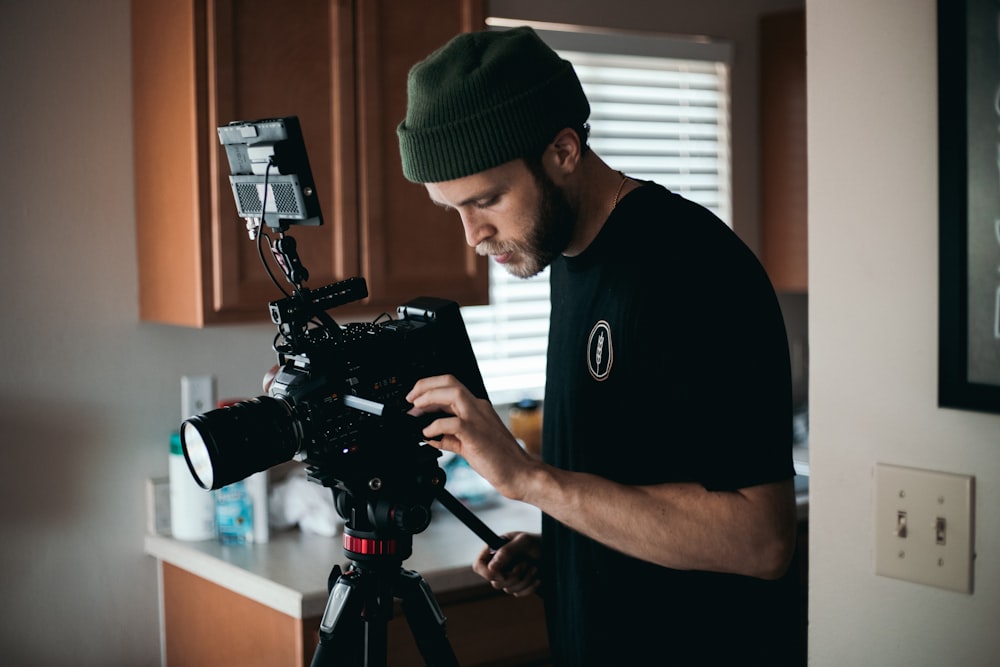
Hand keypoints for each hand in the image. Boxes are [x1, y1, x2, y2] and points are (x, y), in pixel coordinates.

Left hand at [406, 374, 536, 499]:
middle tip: (410, 399)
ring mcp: (478, 418)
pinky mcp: (476, 433)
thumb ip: (450, 439)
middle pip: (449, 381)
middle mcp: (478, 408)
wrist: (519, 473)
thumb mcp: (469, 446)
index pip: (451, 387)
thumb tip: (429, 437)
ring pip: (452, 392)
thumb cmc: (499, 461)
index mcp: (477, 408)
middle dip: (425, 386)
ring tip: (415, 409)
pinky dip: (435, 425)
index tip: (415, 400)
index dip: (429, 389)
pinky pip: (451, 422)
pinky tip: (426, 434)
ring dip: (429, 397)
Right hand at [473, 532, 540, 596]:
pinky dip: (530, 586)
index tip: (500, 574)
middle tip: (525, 563)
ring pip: (507, 589)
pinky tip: (538, 577)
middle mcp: (499, 565)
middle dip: (513, 576)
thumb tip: (492, 566)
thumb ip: (507, 551)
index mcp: (495, 550)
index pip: (479, 565)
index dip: (486, 573)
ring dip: (524, 579)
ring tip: (535, 567)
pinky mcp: (518, 585)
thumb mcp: (524, 542)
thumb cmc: (538, 542)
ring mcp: (508, 576)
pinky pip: (518, 593)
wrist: (554, 553)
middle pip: (494, 582)